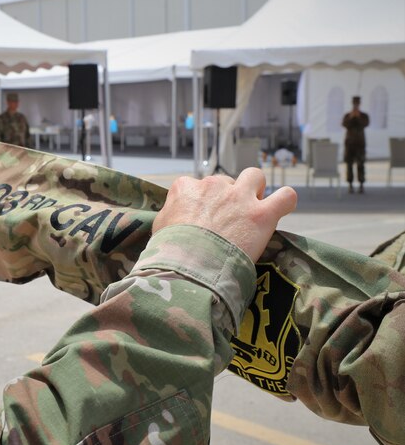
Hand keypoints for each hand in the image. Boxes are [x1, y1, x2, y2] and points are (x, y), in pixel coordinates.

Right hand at [152, 168, 296, 261]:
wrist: (188, 268)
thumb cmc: (169, 251)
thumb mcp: (159, 227)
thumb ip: (169, 214)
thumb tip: (175, 215)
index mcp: (185, 187)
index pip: (196, 186)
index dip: (202, 204)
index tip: (203, 221)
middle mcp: (213, 185)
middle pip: (225, 182)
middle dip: (227, 198)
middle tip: (225, 223)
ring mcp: (239, 197)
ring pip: (255, 177)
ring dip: (255, 190)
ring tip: (251, 211)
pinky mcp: (262, 214)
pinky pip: (286, 196)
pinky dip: (285, 201)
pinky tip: (280, 210)